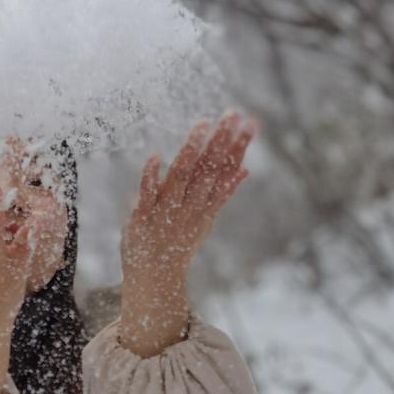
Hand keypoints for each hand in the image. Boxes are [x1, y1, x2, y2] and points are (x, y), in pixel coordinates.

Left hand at [121, 111, 254, 283]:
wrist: (154, 279)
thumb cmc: (178, 245)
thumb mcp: (204, 219)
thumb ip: (222, 193)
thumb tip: (244, 169)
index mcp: (205, 206)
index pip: (224, 171)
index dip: (238, 148)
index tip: (251, 123)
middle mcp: (189, 207)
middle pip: (208, 170)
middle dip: (221, 142)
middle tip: (234, 114)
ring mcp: (166, 211)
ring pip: (181, 177)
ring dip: (191, 151)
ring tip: (202, 125)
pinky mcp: (142, 217)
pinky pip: (147, 195)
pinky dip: (151, 177)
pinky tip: (157, 156)